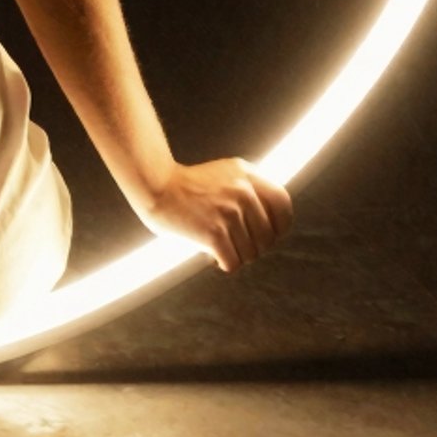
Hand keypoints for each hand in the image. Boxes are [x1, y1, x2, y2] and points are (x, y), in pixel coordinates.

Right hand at [134, 157, 293, 272]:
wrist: (154, 186)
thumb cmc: (186, 186)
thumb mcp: (224, 174)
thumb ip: (249, 189)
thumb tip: (275, 223)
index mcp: (246, 173)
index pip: (283, 203)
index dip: (280, 225)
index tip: (269, 234)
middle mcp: (242, 190)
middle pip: (268, 236)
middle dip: (253, 246)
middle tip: (234, 243)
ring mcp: (229, 211)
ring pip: (251, 253)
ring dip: (236, 256)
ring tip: (219, 246)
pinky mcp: (215, 232)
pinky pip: (233, 262)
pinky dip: (224, 264)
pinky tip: (212, 256)